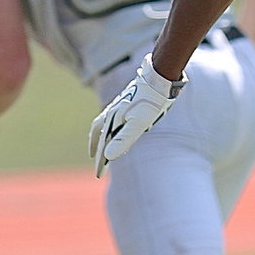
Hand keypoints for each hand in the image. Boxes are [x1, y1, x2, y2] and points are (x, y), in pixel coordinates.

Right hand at [88, 54, 186, 176]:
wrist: (158, 80)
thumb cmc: (149, 103)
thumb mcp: (138, 124)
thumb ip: (123, 139)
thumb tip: (108, 157)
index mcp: (112, 119)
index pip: (103, 145)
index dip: (100, 160)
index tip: (98, 174)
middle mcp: (111, 113)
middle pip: (98, 133)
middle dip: (97, 148)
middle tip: (97, 161)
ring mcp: (118, 107)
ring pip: (104, 124)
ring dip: (101, 137)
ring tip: (103, 147)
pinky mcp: (126, 103)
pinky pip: (113, 118)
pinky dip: (111, 127)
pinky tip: (119, 129)